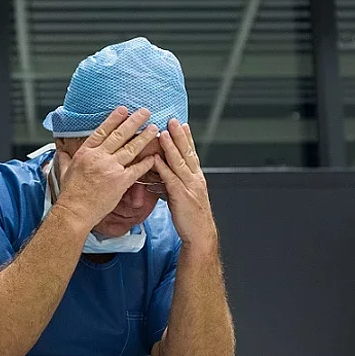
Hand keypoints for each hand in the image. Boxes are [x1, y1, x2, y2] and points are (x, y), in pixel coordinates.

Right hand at [53, 106, 160, 230]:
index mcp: (85, 152)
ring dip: (144, 137)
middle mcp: (99, 157)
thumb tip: (60, 151)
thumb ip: (64, 158)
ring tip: (153, 129)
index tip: (123, 109)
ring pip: (131, 148)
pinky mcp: (120, 181)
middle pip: (119, 135)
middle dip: (134, 121)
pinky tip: (154, 156)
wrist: (75, 211)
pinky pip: (137, 169)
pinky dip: (146, 162)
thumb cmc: (70, 194)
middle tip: (145, 112)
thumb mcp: (63, 171)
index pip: (102, 130)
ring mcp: (111, 168)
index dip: (114, 119)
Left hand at [154, 119, 217, 250]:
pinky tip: (155, 158)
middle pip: (187, 153)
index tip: (182, 124)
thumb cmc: (190, 218)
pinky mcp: (180, 196)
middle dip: (180, 136)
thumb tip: (161, 175)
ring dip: (171, 147)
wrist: (199, 235)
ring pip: (179, 163)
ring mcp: (189, 187)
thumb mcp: (184, 196)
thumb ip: (174, 183)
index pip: (191, 154)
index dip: (187, 138)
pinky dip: (163, 167)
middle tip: (174, 120)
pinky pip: (170, 179)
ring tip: (163, 132)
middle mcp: (195, 179)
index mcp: (196, 178)